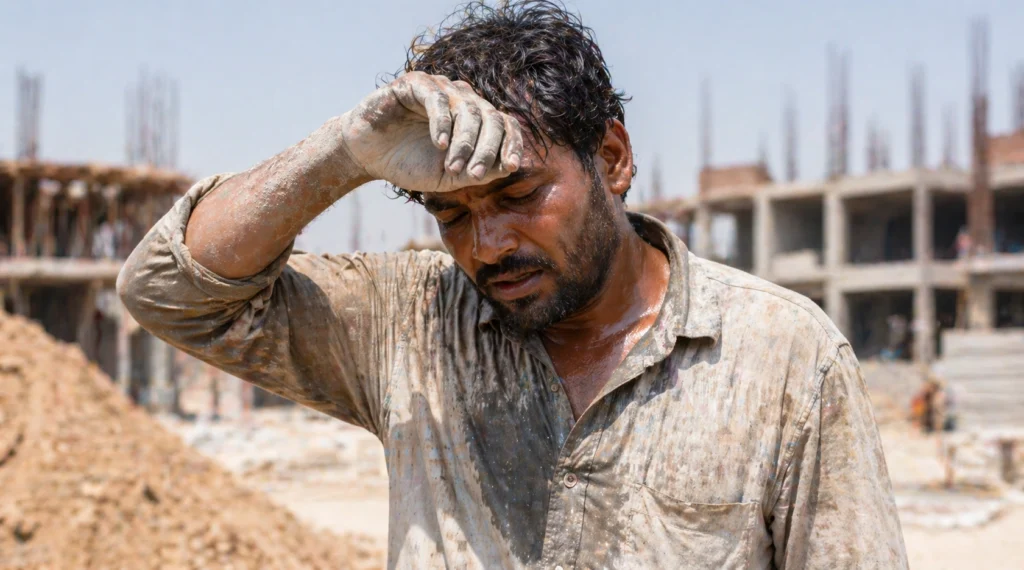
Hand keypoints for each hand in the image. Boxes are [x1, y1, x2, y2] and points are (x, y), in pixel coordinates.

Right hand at [339, 71, 523, 192]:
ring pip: (468, 110)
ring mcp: (440, 89)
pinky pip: (437, 99)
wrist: (367, 156)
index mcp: (475, 120)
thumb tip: (508, 167)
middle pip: (491, 117)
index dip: (512, 144)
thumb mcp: (448, 176)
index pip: (504, 125)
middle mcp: (462, 99)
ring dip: (464, 142)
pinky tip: (439, 144)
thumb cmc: (409, 164)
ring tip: (452, 167)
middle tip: (475, 175)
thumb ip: (477, 172)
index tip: (512, 167)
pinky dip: (442, 123)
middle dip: (486, 150)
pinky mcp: (415, 83)